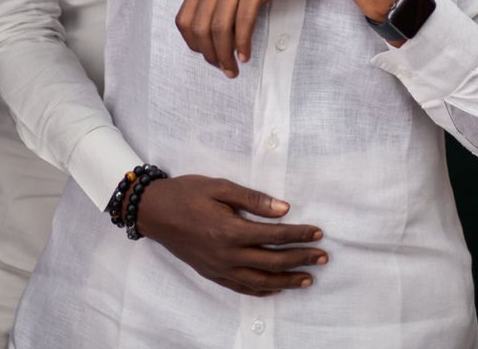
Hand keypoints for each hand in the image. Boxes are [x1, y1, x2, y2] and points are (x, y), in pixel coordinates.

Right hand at [138, 175, 326, 295]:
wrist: (154, 211)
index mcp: (230, 230)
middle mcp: (227, 255)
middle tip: (323, 257)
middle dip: (301, 259)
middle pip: (272, 262)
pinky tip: (276, 288)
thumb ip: (253, 199)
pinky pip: (242, 288)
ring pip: (260, 281)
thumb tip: (284, 209)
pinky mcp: (211, 274)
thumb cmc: (187, 193)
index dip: (299, 235)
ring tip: (308, 278)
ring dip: (287, 281)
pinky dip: (262, 290)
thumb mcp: (219, 187)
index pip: (274, 236)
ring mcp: (219, 268)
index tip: (318, 233)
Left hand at [175, 0, 306, 76]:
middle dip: (209, 55)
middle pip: (200, 28)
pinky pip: (243, 22)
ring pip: (219, 28)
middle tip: (223, 69)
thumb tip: (215, 43)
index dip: (193, 44)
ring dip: (225, 55)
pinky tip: (246, 55)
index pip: (183, 20)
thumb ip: (219, 5)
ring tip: (233, 69)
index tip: (208, 56)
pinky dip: (243, 44)